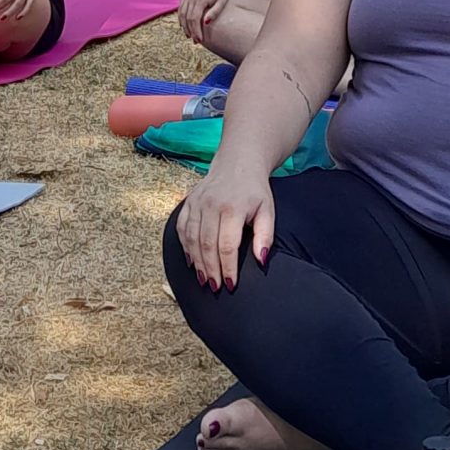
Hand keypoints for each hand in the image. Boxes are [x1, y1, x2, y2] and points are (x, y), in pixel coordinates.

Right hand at [174, 155, 275, 292]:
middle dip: (210, 269)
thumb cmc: (254, 190)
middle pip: (206, 244)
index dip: (228, 268)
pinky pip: (182, 228)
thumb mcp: (268, 210)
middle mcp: (211, 204)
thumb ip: (265, 236)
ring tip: (204, 279)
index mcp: (233, 207)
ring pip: (192, 239)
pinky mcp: (188, 202)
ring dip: (197, 262)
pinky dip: (186, 246)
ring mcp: (197, 202)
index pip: (227, 245)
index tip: (230, 285)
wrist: (238, 161)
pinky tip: (192, 261)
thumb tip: (260, 261)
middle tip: (215, 287)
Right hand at [179, 0, 234, 46]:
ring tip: (189, 35)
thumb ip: (214, 12)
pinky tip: (185, 25)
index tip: (199, 40)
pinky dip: (181, 17)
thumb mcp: (222, 2)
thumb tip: (205, 23)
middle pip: (187, 17)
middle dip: (190, 30)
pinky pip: (181, 6)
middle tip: (195, 40)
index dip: (195, 31)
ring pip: (182, 12)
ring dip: (184, 25)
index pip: (194, 18)